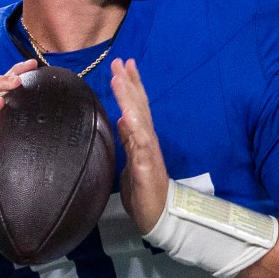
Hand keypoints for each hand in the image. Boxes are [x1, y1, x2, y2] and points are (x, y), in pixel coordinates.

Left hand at [111, 58, 169, 233]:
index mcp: (142, 138)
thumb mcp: (131, 161)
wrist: (158, 216)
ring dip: (129, 96)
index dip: (131, 85)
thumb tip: (121, 120)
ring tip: (120, 77)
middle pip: (139, 105)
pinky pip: (141, 142)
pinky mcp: (147, 164)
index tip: (123, 65)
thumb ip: (128, 140)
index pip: (136, 106)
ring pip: (139, 117)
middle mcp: (147, 139)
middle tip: (120, 61)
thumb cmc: (144, 192)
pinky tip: (127, 113)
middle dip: (130, 82)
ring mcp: (148, 150)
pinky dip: (135, 126)